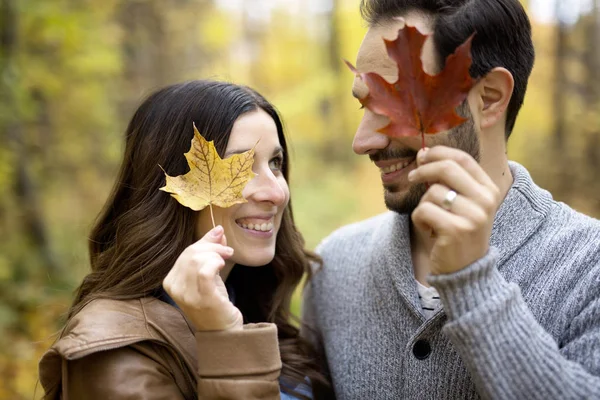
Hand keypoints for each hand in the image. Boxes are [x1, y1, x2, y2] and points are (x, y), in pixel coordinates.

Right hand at [163, 225, 242, 330]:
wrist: (224, 332)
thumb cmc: (214, 302)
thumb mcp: (209, 273)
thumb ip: (209, 251)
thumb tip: (218, 230)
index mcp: (170, 282)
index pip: (185, 253)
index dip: (204, 243)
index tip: (221, 239)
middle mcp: (175, 289)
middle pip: (191, 254)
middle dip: (212, 247)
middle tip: (227, 250)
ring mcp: (187, 295)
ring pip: (197, 259)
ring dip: (216, 254)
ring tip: (226, 259)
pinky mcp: (202, 299)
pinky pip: (205, 270)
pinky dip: (215, 262)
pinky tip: (222, 265)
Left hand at [408, 146, 501, 274]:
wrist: (466, 271)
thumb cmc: (460, 232)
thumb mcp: (464, 204)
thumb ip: (450, 180)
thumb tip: (423, 154)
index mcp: (489, 189)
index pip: (463, 158)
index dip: (438, 153)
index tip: (422, 156)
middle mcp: (486, 200)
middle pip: (447, 168)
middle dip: (423, 169)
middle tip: (412, 177)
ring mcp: (473, 216)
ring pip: (432, 192)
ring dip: (423, 204)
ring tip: (431, 219)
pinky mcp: (456, 230)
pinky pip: (424, 210)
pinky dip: (419, 219)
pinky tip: (429, 230)